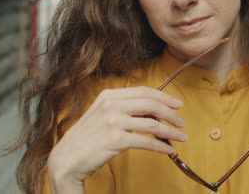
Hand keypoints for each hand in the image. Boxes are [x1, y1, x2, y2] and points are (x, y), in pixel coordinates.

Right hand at [47, 86, 186, 192]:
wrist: (67, 157)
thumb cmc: (87, 137)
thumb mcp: (102, 114)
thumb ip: (123, 108)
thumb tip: (152, 111)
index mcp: (109, 95)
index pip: (144, 91)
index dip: (164, 96)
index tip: (177, 104)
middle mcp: (111, 105)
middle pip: (151, 104)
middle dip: (171, 113)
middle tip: (181, 122)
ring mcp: (113, 122)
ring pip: (153, 124)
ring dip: (171, 131)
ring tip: (180, 137)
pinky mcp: (116, 140)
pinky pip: (147, 142)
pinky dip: (162, 146)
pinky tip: (168, 149)